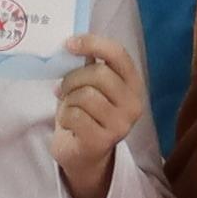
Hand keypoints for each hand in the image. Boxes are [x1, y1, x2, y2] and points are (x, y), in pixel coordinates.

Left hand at [50, 31, 149, 197]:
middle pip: (99, 74)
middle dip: (73, 78)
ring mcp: (121, 124)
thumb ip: (89, 65)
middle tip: (63, 88)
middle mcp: (133, 104)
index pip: (118, 54)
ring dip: (68, 100)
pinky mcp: (103, 140)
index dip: (93, 44)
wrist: (84, 155)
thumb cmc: (86, 115)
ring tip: (68, 108)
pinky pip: (75, 115)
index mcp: (133, 84)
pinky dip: (64, 116)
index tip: (69, 43)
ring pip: (85, 95)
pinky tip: (69, 124)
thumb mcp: (92, 87)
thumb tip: (73, 42)